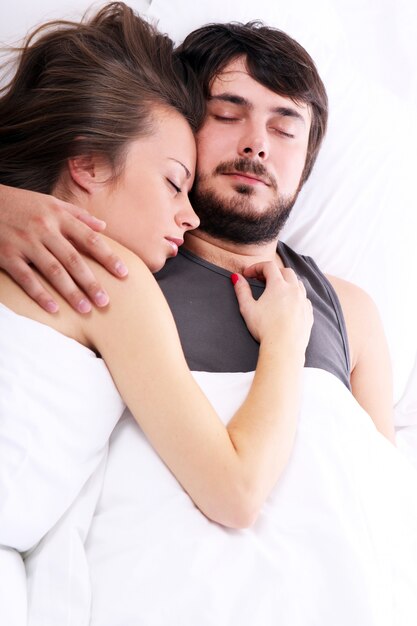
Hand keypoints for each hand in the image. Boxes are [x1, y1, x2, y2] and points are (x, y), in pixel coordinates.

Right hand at [0, 184, 127, 312]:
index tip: (123, 273)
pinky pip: (26, 278)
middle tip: (105, 302)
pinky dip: (40, 294)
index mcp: (58, 216)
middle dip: (91, 282)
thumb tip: (103, 227)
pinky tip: (53, 308)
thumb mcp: (50, 202)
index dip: (108, 257)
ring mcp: (25, 242)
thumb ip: (78, 215)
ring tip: (85, 309)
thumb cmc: (21, 203)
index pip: (90, 239)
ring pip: (53, 271)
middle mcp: (44, 229)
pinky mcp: (7, 255)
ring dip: (71, 292)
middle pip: (73, 260)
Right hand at [231, 261, 312, 353]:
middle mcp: (294, 290)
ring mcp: (303, 301)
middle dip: (273, 272)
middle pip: (286, 271)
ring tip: (276, 290)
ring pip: (298, 283)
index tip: (248, 274)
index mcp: (278, 285)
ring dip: (286, 282)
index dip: (256, 267)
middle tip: (261, 280)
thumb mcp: (248, 308)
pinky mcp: (309, 313)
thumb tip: (237, 277)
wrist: (284, 348)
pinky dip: (296, 296)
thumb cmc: (264, 329)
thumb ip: (242, 290)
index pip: (268, 266)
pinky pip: (304, 298)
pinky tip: (288, 304)